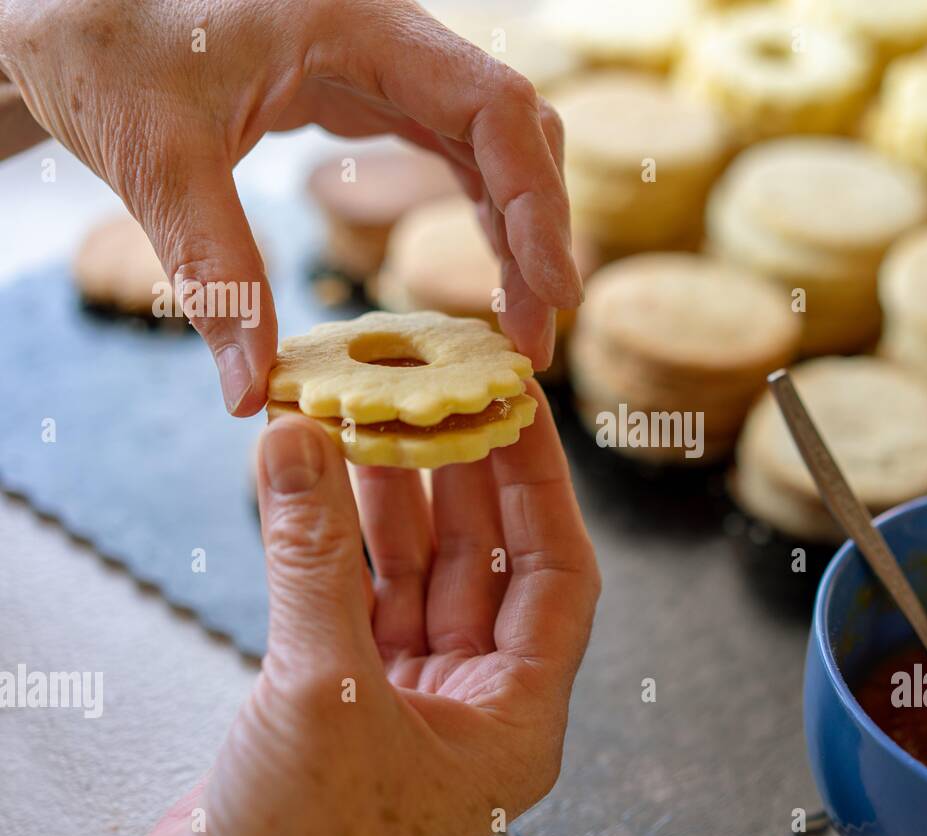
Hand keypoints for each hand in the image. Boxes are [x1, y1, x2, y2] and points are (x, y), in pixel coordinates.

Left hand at [0, 0, 579, 411]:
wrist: (65, 5)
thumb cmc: (101, 48)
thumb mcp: (156, 162)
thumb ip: (215, 275)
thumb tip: (252, 396)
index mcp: (358, 23)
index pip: (493, 108)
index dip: (538, 202)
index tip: (552, 294)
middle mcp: (394, 35)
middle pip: (516, 131)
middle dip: (538, 234)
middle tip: (533, 337)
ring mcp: (391, 62)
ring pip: (499, 146)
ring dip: (519, 235)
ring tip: (518, 327)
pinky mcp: (376, 90)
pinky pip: (461, 154)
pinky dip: (486, 219)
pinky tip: (488, 278)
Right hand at [126, 383, 598, 835]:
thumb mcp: (320, 690)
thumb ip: (313, 560)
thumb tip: (300, 446)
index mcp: (517, 721)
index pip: (558, 576)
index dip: (542, 487)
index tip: (522, 410)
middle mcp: (475, 708)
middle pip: (484, 564)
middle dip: (460, 477)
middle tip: (440, 395)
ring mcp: (411, 703)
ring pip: (415, 574)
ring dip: (389, 499)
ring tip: (370, 417)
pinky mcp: (345, 700)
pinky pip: (355, 599)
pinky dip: (333, 543)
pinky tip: (317, 485)